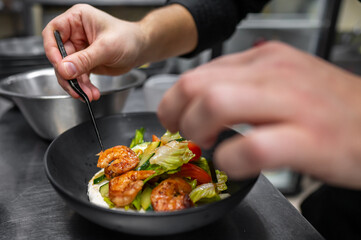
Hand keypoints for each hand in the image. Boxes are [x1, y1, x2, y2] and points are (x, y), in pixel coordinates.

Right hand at [43, 4, 196, 101]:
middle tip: (74, 87)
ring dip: (76, 84)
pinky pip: (78, 76)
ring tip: (87, 95)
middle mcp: (75, 33)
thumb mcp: (106, 48)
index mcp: (77, 19)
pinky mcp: (85, 63)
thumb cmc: (129, 38)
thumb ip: (85, 59)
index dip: (52, 50)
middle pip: (58, 56)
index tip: (59, 66)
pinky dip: (83, 87)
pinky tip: (91, 93)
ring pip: (67, 69)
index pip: (53, 33)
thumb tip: (64, 69)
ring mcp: (80, 49)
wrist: (142, 49)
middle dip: (67, 74)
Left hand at [158, 41, 360, 188]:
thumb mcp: (283, 80)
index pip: (199, 73)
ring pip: (217, 105)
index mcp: (265, 60)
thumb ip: (244, 83)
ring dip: (198, 130)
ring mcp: (293, 105)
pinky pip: (253, 148)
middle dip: (178, 114)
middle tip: (184, 133)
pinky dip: (232, 159)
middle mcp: (275, 75)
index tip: (175, 117)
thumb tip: (204, 94)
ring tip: (206, 145)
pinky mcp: (309, 140)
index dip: (176, 99)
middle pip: (198, 86)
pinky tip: (234, 162)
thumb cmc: (328, 107)